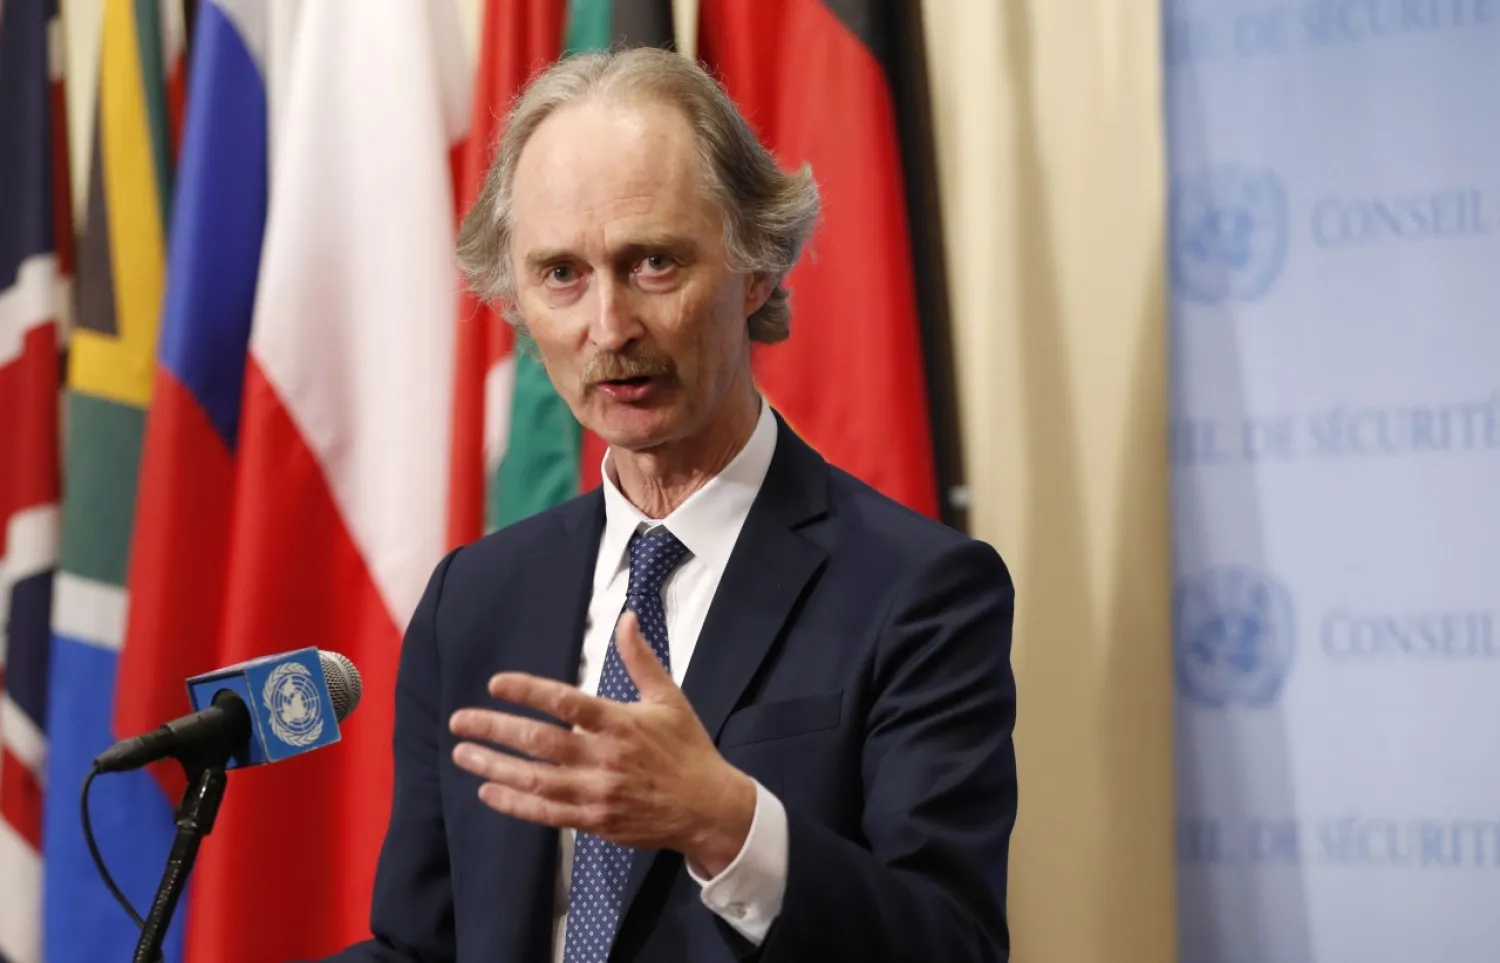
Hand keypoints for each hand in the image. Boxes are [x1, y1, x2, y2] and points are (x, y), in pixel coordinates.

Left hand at [449, 611, 757, 876]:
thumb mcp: (670, 698)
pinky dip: (514, 803)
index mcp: (621, 723)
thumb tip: (627, 618)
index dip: (528, 691)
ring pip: (534, 780)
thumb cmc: (687, 749)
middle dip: (494, 729)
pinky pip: (545, 813)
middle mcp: (604, 758)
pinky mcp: (594, 820)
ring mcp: (597, 792)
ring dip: (494, 766)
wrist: (707, 808)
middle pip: (539, 742)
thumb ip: (642, 659)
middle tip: (460, 720)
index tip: (496, 683)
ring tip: (462, 753)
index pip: (565, 702)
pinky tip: (488, 791)